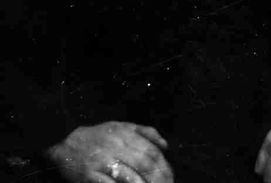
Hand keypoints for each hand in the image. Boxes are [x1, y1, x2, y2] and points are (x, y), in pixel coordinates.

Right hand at [45, 121, 173, 182]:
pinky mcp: (90, 175)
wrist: (66, 140)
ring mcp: (103, 161)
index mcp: (127, 135)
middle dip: (158, 180)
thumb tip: (165, 145)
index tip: (171, 179)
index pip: (152, 152)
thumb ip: (145, 133)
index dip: (164, 167)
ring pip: (129, 176)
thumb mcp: (123, 126)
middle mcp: (117, 146)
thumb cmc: (98, 136)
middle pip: (144, 164)